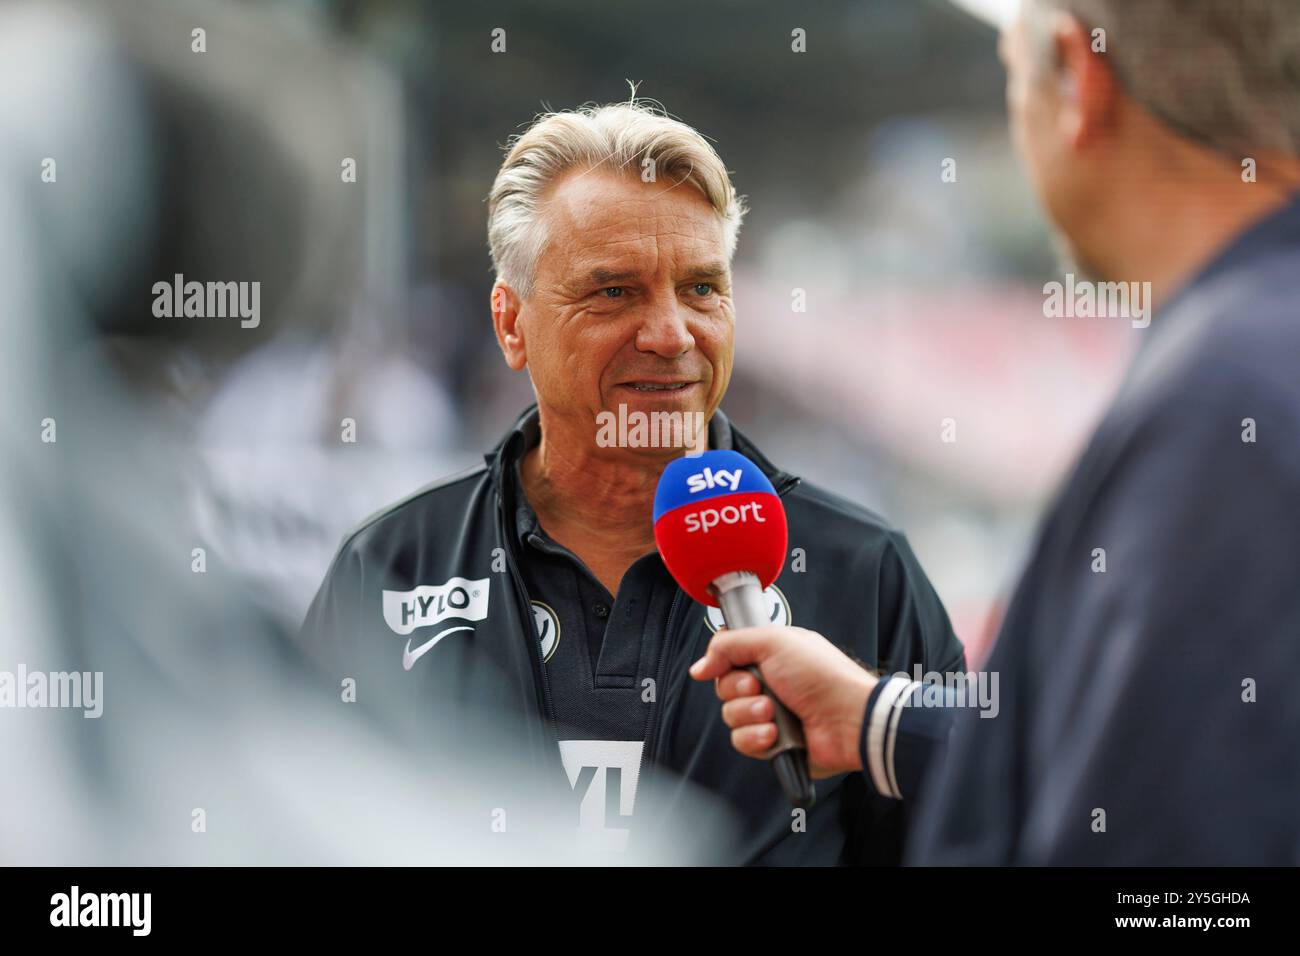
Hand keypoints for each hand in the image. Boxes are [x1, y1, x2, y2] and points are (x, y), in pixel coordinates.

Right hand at [689, 625, 877, 778]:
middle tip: (762, 688)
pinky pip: (742, 742)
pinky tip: (775, 734)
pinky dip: (757, 737)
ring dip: (750, 714)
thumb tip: (699, 667)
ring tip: (774, 713)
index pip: (727, 659)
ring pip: (731, 717)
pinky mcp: (773, 745)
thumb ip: (728, 645)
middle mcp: (769, 685)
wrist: (848, 718)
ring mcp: (771, 715)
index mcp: (770, 657)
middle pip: (724, 688)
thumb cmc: (822, 675)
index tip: (740, 665)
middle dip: (739, 690)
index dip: (726, 664)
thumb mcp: (773, 641)